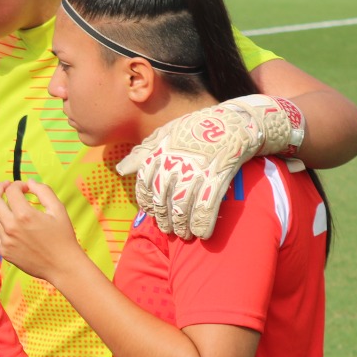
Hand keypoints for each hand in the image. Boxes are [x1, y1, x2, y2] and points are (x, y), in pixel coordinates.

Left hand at [0, 180, 85, 283]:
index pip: (11, 191)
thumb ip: (44, 191)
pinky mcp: (4, 252)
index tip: (25, 187)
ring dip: (4, 210)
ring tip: (17, 211)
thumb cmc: (63, 237)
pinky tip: (15, 228)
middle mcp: (11, 227)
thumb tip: (29, 182)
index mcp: (24, 215)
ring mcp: (5, 241)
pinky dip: (3, 226)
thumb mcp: (58, 210)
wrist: (62, 266)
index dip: (18, 185)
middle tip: (6, 186)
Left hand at [116, 94, 303, 241]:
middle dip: (164, 219)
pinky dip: (203, 223)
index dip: (146, 203)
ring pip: (182, 207)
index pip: (144, 185)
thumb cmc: (197, 128)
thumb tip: (120, 170)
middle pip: (162, 200)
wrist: (235, 122)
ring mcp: (196, 169)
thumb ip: (143, 152)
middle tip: (169, 230)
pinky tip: (203, 234)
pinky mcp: (218, 175)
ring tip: (185, 235)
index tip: (152, 213)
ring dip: (182, 226)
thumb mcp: (166, 133)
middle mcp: (175, 162)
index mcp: (160, 152)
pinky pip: (207, 206)